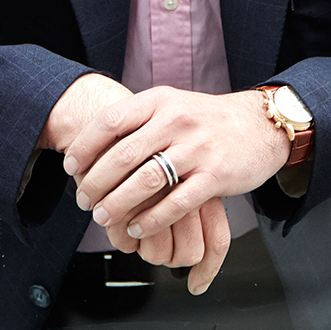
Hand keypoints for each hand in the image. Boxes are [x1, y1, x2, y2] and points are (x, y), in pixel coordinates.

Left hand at [40, 74, 221, 282]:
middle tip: (82, 200)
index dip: (84, 146)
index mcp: (160, 101)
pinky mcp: (216, 175)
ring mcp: (197, 148)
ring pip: (145, 181)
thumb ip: (138, 118)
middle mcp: (176, 121)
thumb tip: (93, 139)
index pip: (110, 121)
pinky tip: (137, 228)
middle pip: (122, 155)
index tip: (70, 166)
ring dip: (117, 204)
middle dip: (95, 182)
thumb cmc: (207, 119)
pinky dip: (151, 220)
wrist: (260, 124)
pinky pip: (176, 203)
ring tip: (102, 217)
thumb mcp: (172, 105)